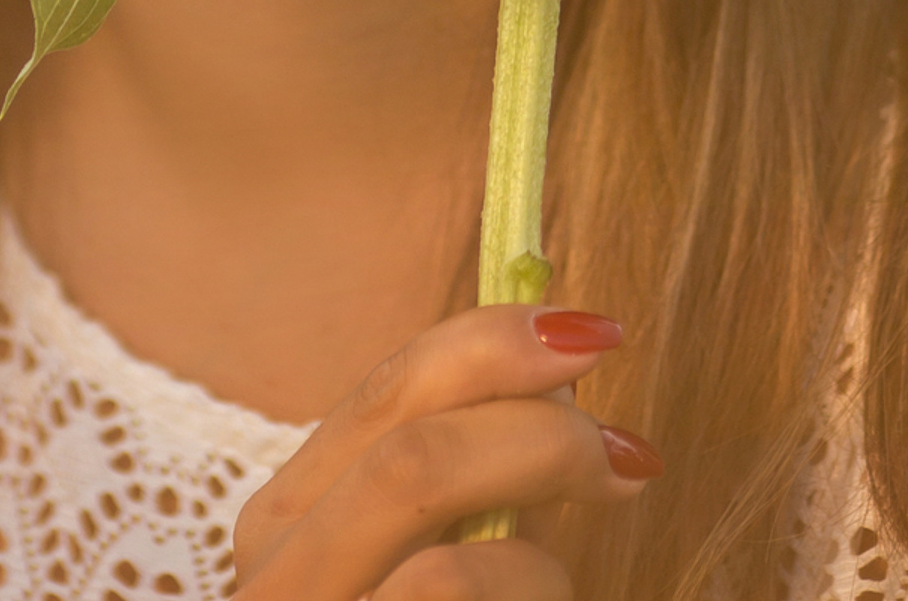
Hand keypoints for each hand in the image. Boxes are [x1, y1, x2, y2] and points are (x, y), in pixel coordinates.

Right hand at [230, 304, 656, 597]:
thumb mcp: (400, 558)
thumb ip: (439, 487)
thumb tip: (555, 369)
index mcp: (288, 526)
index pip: (387, 392)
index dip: (494, 342)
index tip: (597, 333)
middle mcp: (278, 584)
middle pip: (412, 458)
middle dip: (537, 434)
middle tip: (630, 454)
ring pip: (447, 574)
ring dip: (538, 574)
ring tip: (564, 592)